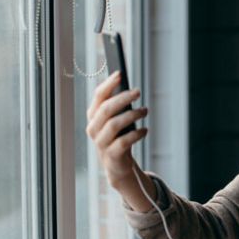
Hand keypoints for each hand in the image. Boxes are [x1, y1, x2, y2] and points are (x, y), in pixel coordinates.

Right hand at [85, 71, 148, 188]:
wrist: (117, 165)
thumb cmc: (118, 136)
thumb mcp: (116, 119)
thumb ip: (119, 106)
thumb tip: (130, 88)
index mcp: (93, 116)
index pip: (98, 96)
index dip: (109, 84)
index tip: (120, 73)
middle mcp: (93, 128)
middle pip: (106, 109)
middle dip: (123, 98)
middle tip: (138, 91)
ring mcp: (101, 143)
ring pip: (114, 124)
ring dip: (132, 115)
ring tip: (145, 110)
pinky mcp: (111, 155)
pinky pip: (124, 142)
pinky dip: (136, 134)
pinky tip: (144, 130)